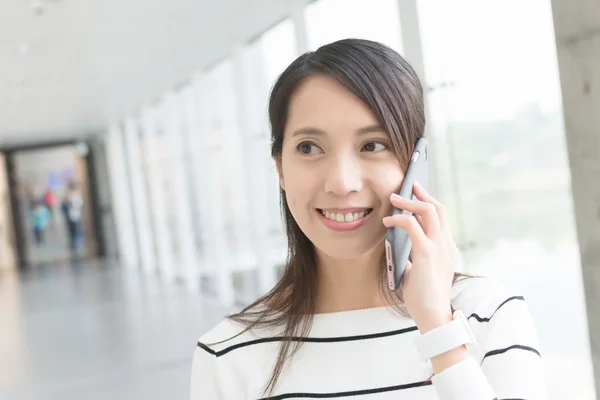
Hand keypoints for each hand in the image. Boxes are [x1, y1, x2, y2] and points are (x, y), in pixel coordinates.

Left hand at [382, 182, 458, 332]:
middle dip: (422, 194)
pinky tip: (388, 221)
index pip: (442, 218)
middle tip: (408, 187)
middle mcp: (447, 244)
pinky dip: (399, 218)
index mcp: (447, 249)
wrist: (434, 315)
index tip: (418, 194)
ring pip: (428, 211)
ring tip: (394, 198)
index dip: (430, 202)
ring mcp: (439, 247)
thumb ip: (417, 260)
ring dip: (409, 202)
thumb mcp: (422, 274)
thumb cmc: (425, 298)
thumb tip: (404, 254)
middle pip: (438, 208)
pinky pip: (412, 225)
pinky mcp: (427, 253)